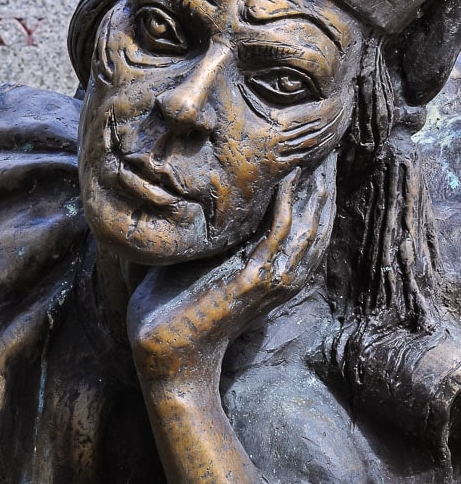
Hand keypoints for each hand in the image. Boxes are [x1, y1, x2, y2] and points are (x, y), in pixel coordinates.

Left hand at [128, 152, 337, 381]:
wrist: (165, 349)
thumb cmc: (174, 302)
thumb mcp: (203, 256)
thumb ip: (213, 228)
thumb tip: (197, 188)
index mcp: (274, 267)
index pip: (307, 218)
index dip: (314, 183)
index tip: (310, 146)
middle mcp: (283, 273)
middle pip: (317, 216)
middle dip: (322, 177)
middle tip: (323, 138)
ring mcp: (273, 278)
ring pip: (308, 222)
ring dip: (314, 184)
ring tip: (316, 148)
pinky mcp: (256, 281)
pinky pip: (281, 235)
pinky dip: (290, 204)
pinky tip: (290, 176)